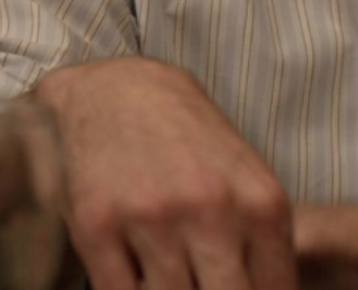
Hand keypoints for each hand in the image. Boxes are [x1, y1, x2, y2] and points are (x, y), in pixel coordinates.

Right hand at [36, 57, 295, 289]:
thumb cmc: (184, 139)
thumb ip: (261, 242)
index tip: (227, 282)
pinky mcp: (96, 225)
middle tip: (195, 277)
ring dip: (165, 289)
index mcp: (260, 204)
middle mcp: (210, 210)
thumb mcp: (244, 180)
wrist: (110, 88)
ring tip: (162, 269)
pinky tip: (131, 271)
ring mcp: (151, 218)